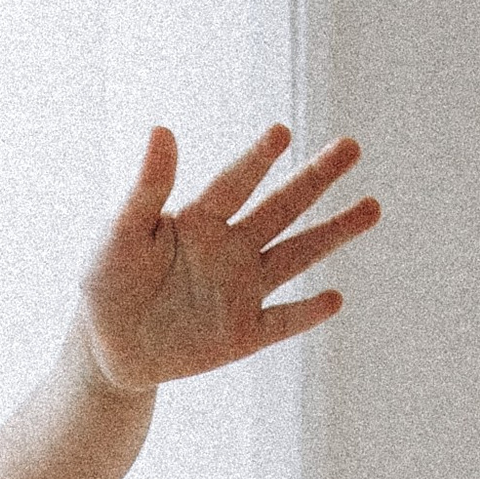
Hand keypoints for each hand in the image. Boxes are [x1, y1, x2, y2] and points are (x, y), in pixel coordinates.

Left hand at [77, 123, 378, 394]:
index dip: (255, 160)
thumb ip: (145, 190)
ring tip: (372, 206)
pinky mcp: (242, 333)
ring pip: (294, 256)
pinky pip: (280, 322)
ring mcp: (241, 290)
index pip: (234, 184)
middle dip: (315, 179)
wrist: (107, 348)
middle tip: (351, 146)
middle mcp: (230, 249)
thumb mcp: (118, 236)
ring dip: (332, 233)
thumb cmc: (108, 283)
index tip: (280, 134)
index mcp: (200, 220)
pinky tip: (333, 299)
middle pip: (280, 208)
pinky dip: (304, 314)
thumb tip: (160, 130)